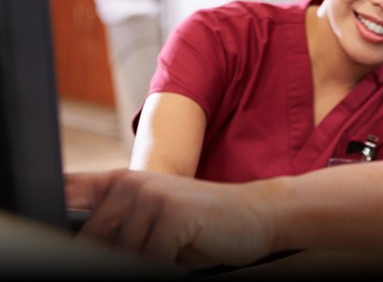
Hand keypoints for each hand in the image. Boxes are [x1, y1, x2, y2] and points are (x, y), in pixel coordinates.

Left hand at [66, 169, 276, 267]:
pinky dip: (170, 265)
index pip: (66, 194)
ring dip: (151, 261)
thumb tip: (78, 247)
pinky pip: (151, 260)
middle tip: (160, 247)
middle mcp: (130, 184)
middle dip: (121, 255)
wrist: (256, 216)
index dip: (62, 222)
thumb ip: (115, 228)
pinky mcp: (172, 214)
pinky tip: (186, 251)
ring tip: (175, 249)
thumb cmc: (201, 226)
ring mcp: (151, 196)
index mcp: (119, 182)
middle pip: (94, 242)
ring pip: (124, 255)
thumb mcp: (152, 223)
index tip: (80, 239)